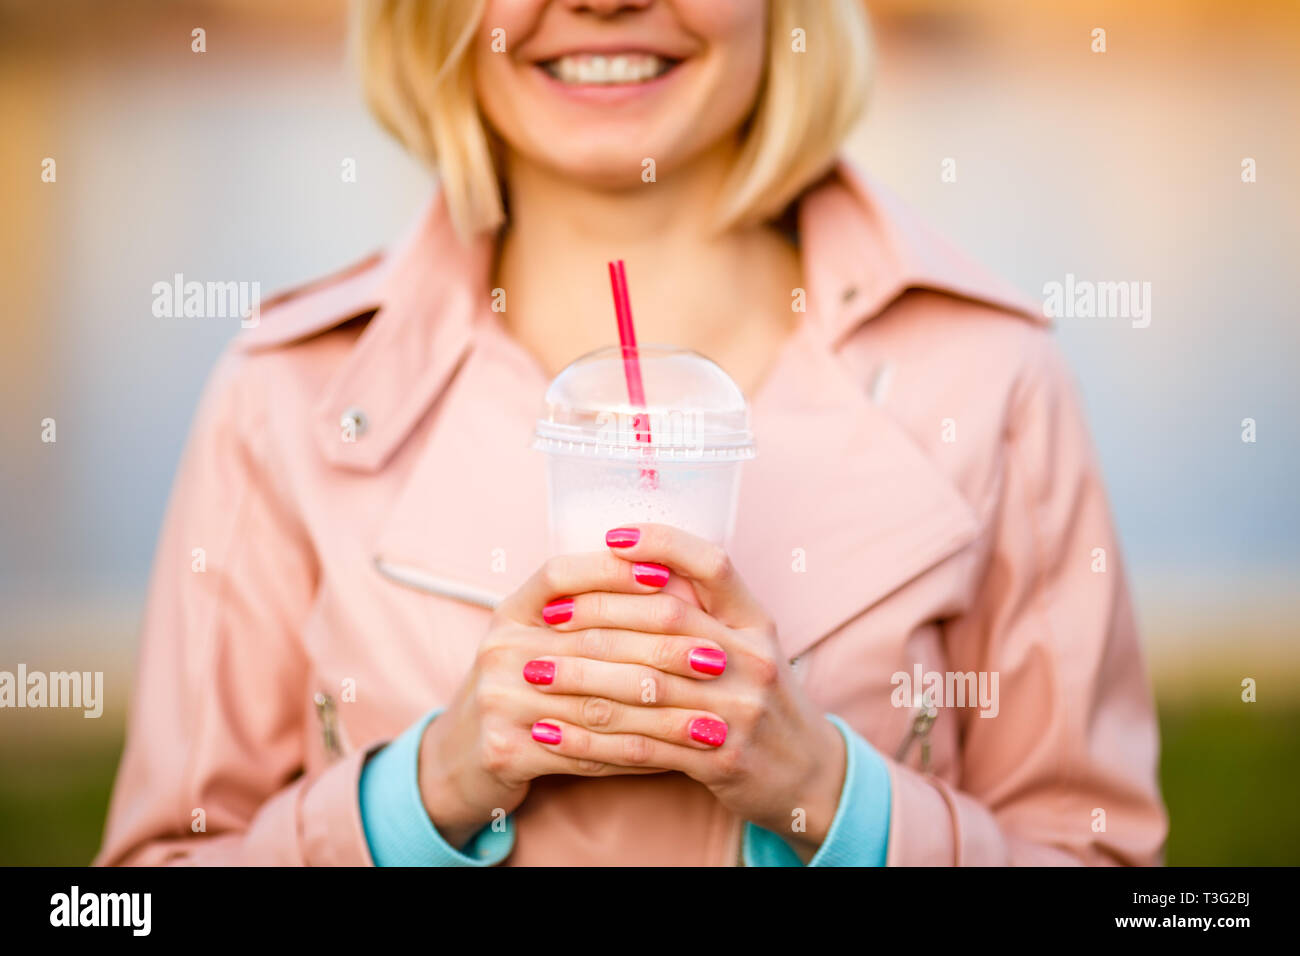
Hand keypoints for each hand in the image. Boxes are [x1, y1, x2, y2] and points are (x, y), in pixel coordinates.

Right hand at [416, 549, 728, 848]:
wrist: (461, 759)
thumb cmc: (522, 689)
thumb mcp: (538, 640)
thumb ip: (588, 614)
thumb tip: (672, 581)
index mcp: (510, 612)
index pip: (560, 575)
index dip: (612, 570)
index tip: (668, 573)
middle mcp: (499, 649)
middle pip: (592, 641)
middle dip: (663, 650)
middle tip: (716, 658)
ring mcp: (498, 700)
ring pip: (599, 703)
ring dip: (663, 714)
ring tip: (711, 718)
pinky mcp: (506, 750)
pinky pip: (586, 753)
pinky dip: (637, 755)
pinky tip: (675, 756)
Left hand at [524, 524, 847, 860]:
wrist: (809, 776)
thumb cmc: (761, 700)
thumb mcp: (749, 644)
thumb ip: (704, 609)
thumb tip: (636, 566)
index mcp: (757, 621)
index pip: (713, 564)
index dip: (663, 544)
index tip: (611, 537)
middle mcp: (752, 659)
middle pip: (666, 621)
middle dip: (598, 614)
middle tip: (547, 615)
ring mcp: (740, 710)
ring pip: (646, 685)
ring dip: (581, 678)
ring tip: (533, 672)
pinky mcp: (721, 759)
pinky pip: (641, 745)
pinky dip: (590, 740)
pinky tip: (550, 734)